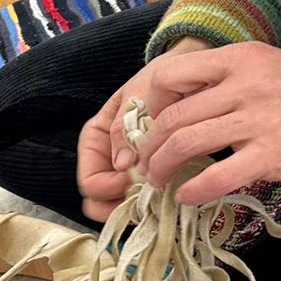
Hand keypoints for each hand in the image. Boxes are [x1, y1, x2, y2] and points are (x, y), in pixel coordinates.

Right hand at [76, 37, 212, 221]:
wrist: (191, 72)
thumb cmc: (161, 80)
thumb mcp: (138, 97)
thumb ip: (123, 128)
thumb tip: (122, 166)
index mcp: (97, 139)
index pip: (89, 180)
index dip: (106, 187)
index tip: (131, 178)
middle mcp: (109, 159)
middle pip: (100, 201)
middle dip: (118, 206)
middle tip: (143, 201)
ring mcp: (131, 170)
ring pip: (121, 205)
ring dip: (136, 209)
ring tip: (157, 200)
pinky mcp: (154, 174)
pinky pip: (146, 198)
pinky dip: (154, 203)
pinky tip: (170, 196)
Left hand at [131, 44, 280, 203]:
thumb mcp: (269, 66)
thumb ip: (228, 79)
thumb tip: (182, 104)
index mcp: (240, 59)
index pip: (171, 75)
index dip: (151, 104)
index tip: (151, 124)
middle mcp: (245, 85)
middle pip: (172, 117)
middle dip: (149, 146)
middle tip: (147, 162)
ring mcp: (258, 120)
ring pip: (186, 144)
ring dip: (162, 168)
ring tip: (159, 180)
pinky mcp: (272, 154)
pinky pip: (217, 177)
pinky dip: (193, 191)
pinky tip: (188, 198)